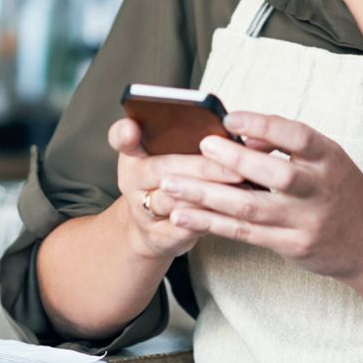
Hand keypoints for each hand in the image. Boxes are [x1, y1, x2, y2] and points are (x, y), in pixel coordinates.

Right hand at [108, 116, 248, 262]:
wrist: (154, 228)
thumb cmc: (170, 180)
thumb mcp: (168, 155)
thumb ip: (188, 138)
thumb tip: (234, 126)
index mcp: (133, 153)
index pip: (121, 137)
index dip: (124, 133)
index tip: (133, 128)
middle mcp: (132, 180)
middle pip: (162, 168)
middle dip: (201, 166)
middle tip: (234, 164)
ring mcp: (142, 210)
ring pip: (173, 201)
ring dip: (208, 194)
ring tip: (240, 185)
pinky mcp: (157, 236)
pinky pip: (184, 227)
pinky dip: (209, 219)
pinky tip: (233, 210)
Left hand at [156, 111, 362, 283]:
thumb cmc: (342, 192)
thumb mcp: (327, 160)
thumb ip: (288, 147)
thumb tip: (243, 133)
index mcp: (330, 159)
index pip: (298, 136)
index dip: (264, 124)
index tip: (231, 117)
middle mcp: (320, 190)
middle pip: (274, 174)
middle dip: (233, 160)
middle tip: (198, 148)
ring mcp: (306, 221)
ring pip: (250, 208)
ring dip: (205, 196)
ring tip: (170, 185)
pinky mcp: (291, 246)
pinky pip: (244, 234)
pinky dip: (210, 223)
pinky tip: (183, 216)